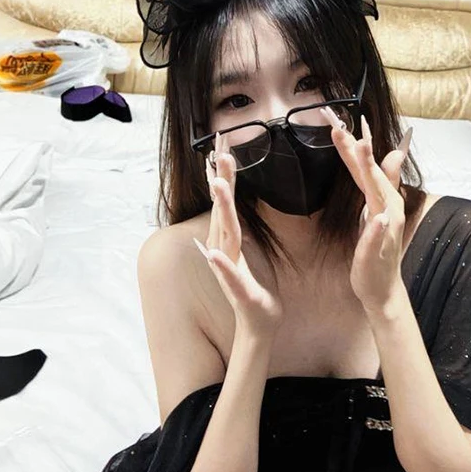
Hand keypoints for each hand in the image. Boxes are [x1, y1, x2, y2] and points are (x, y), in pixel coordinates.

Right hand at [193, 131, 282, 336]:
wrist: (257, 328)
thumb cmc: (254, 291)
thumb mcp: (248, 253)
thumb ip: (238, 229)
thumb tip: (231, 206)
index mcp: (230, 240)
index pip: (227, 201)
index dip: (224, 173)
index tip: (223, 143)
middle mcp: (224, 251)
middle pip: (223, 210)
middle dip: (221, 180)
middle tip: (220, 152)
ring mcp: (228, 270)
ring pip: (225, 235)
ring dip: (221, 211)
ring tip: (218, 186)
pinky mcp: (238, 291)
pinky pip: (229, 274)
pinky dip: (221, 264)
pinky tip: (213, 253)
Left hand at [320, 107, 411, 311]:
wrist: (383, 287)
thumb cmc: (377, 249)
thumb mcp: (377, 210)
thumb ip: (381, 181)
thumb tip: (394, 153)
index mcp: (382, 199)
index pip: (366, 167)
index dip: (354, 145)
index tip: (339, 122)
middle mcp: (388, 209)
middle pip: (371, 174)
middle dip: (360, 150)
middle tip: (345, 127)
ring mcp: (385, 229)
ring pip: (378, 197)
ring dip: (372, 175)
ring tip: (363, 151)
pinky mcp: (379, 251)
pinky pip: (378, 237)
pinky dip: (378, 227)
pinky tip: (379, 217)